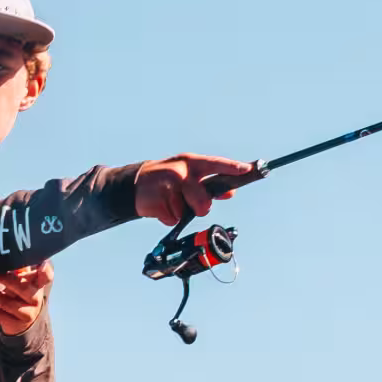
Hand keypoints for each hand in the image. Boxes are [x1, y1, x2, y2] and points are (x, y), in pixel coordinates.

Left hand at [0, 261, 52, 336]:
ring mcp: (26, 313)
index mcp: (38, 285)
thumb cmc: (20, 294)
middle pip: (21, 288)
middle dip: (4, 279)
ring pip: (5, 302)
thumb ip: (19, 269)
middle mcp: (35, 299)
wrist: (21, 322)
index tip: (41, 263)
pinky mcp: (14, 324)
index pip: (47, 276)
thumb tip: (9, 250)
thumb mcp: (23, 282)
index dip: (45, 270)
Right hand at [135, 155, 259, 228]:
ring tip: (172, 201)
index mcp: (191, 162)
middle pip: (202, 199)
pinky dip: (169, 217)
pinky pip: (171, 219)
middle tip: (192, 203)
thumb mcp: (188, 174)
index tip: (247, 170)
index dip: (231, 167)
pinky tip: (162, 206)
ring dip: (181, 212)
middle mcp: (180, 172)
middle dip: (201, 207)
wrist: (135, 184)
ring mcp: (166, 187)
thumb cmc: (168, 179)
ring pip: (185, 212)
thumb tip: (230, 193)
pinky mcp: (155, 202)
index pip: (215, 164)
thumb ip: (209, 183)